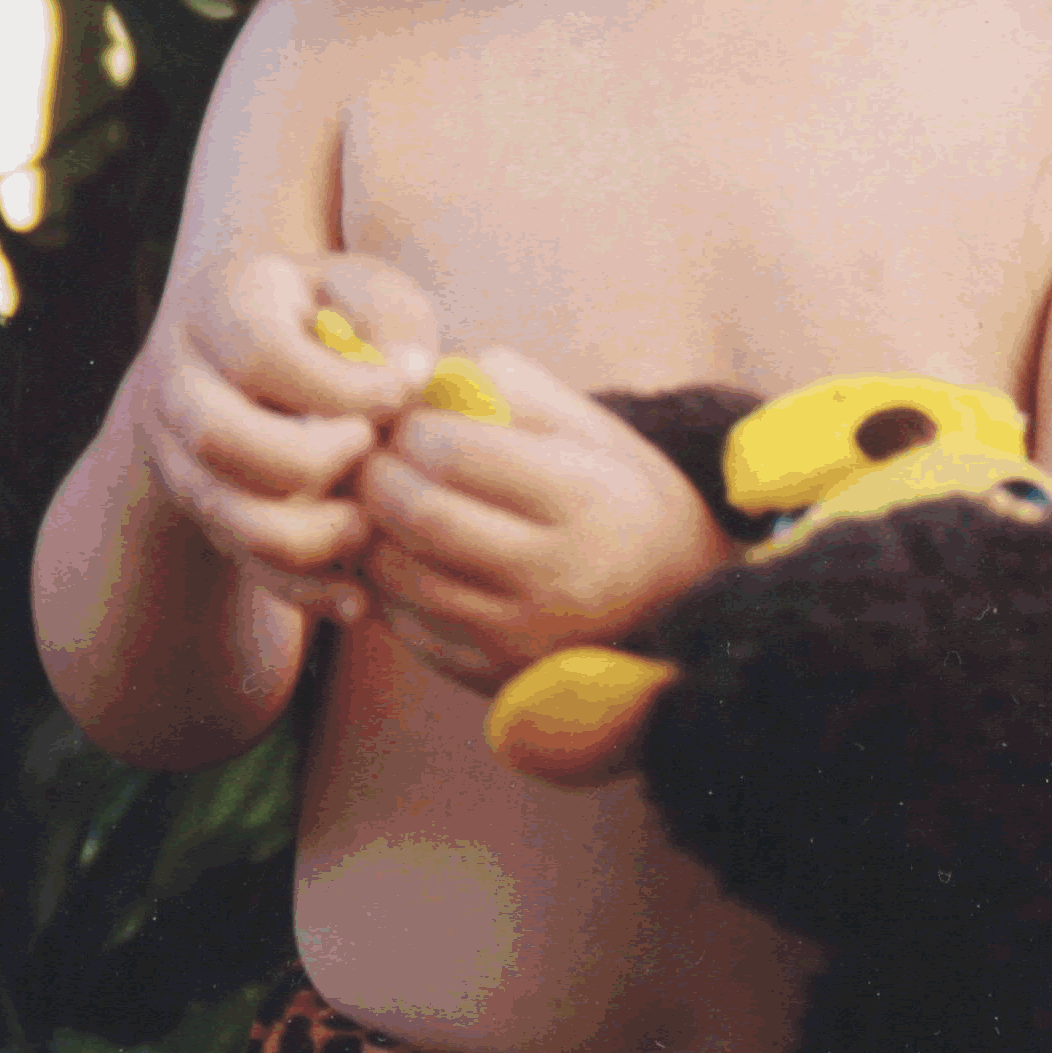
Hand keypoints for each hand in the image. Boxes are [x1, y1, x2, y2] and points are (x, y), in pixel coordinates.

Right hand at [129, 252, 438, 626]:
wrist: (248, 356)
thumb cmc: (331, 315)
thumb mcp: (365, 291)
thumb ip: (392, 320)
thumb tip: (410, 378)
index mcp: (220, 302)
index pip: (260, 354)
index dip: (339, 386)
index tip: (400, 393)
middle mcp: (176, 376)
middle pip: (217, 437)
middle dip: (310, 461)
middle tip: (372, 452)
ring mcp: (176, 449)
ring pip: (223, 512)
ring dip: (309, 533)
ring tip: (370, 523)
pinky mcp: (197, 509)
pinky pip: (238, 562)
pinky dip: (300, 588)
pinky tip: (357, 595)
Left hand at [355, 348, 734, 691]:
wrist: (680, 609)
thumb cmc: (627, 503)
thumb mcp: (598, 434)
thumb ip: (517, 393)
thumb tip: (427, 375)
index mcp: (584, 499)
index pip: (458, 454)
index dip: (410, 427)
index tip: (405, 418)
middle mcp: (556, 574)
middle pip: (422, 516)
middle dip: (376, 476)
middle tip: (371, 457)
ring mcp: (523, 635)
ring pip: (403, 577)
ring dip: (371, 532)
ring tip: (378, 504)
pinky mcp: (497, 676)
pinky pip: (410, 627)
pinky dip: (386, 586)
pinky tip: (399, 556)